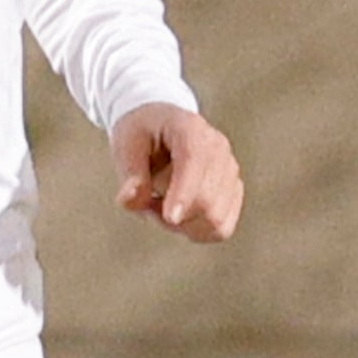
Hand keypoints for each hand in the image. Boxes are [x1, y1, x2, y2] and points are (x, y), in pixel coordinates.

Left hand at [112, 102, 242, 243]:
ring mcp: (230, 171)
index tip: (169, 218)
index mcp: (190, 129)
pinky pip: (221, 228)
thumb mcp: (125, 145)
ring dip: (181, 225)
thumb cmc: (142, 134)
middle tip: (144, 202)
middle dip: (171, 214)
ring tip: (159, 204)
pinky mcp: (233, 192)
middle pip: (208, 200)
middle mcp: (218, 149)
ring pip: (215, 220)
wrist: (160, 127)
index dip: (184, 194)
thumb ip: (130, 174)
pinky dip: (196, 230)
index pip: (195, 163)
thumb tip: (131, 199)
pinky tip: (177, 214)